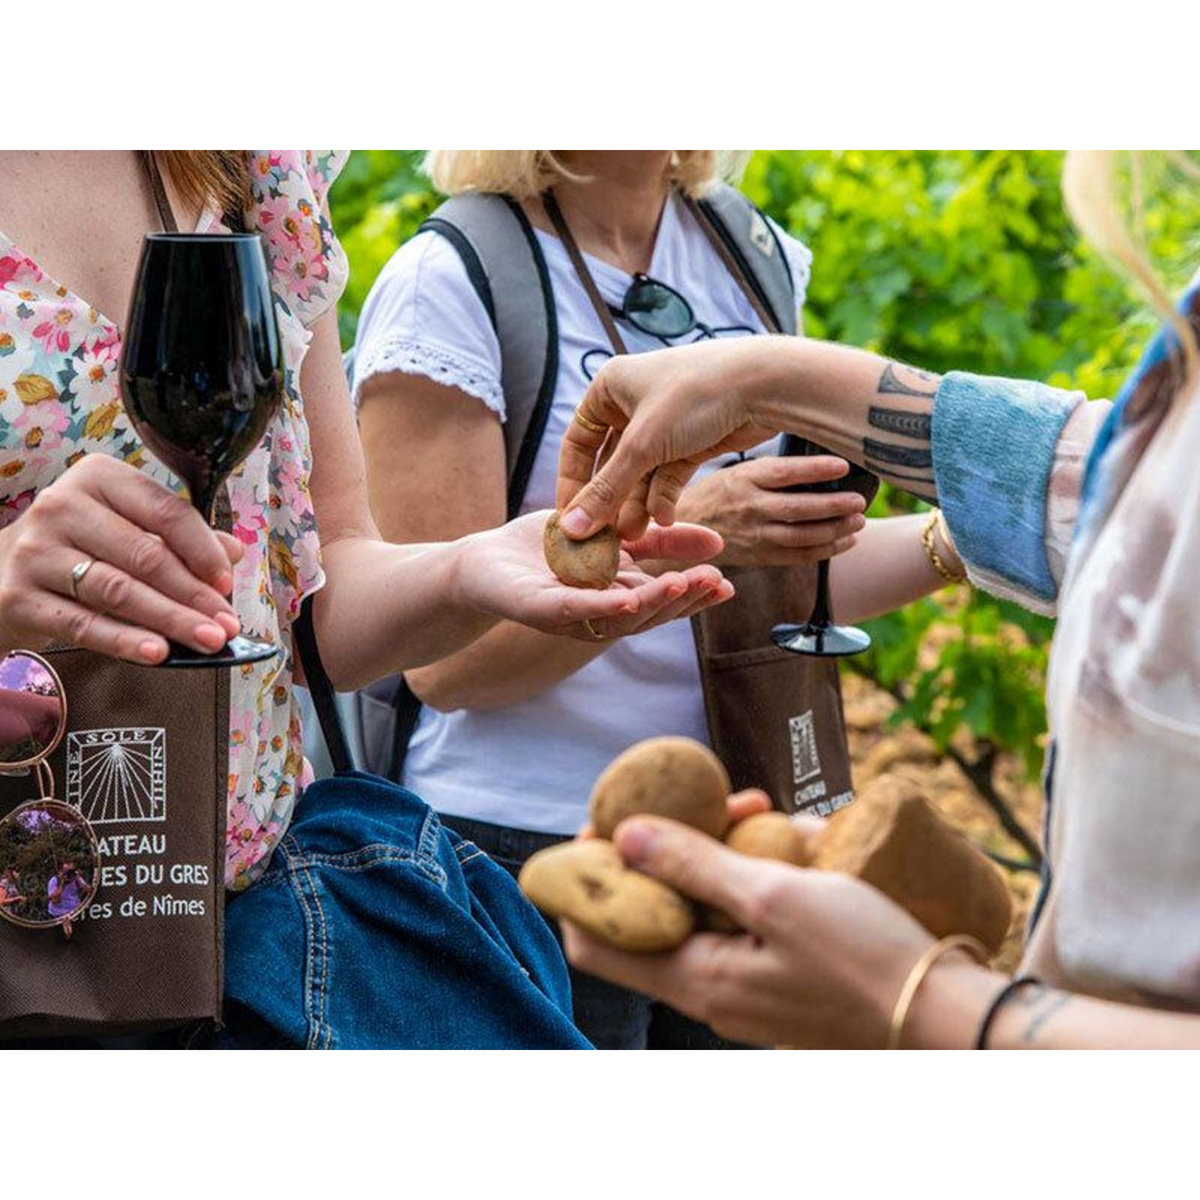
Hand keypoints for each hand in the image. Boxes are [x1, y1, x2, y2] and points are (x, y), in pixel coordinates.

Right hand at [0, 455, 243, 663]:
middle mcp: (62, 505)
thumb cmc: (81, 545)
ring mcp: (35, 551)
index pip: (166, 511)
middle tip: (227, 625)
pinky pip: (82, 623)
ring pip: (118, 590)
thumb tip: (233, 551)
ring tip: (207, 641)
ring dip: (170, 620)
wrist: (1, 570)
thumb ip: (179, 537)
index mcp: (99, 478)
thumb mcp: (128, 528)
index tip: (227, 583)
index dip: (203, 550)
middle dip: (193, 595)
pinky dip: (125, 640)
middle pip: (145, 555)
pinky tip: (159, 653)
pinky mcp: (18, 595)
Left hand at [457, 511, 733, 640]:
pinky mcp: (540, 611)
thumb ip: (661, 542)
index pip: (664, 602)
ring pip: (618, 618)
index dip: (696, 597)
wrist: (486, 561)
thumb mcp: (616, 536)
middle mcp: (600, 615)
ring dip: (652, 604)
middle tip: (712, 583)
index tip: (728, 586)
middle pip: (648, 614)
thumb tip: (718, 542)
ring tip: (680, 585)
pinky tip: (627, 599)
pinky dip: (602, 608)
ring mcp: (571, 618)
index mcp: (619, 597)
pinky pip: (575, 611)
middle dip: (682, 600)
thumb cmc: (549, 551)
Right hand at [556, 339, 790, 538]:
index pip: (578, 443)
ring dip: (637, 505)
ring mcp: (664, 423)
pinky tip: (664, 520)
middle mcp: (633, 402)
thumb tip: (570, 528)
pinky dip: (664, 497)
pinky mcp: (691, 440)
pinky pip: (668, 475)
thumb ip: (606, 491)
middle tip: (606, 538)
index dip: (573, 483)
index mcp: (609, 387)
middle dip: (611, 501)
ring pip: (641, 474)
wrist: (765, 385)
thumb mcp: (643, 446)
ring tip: (636, 537)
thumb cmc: (696, 396)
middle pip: (611, 463)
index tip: (571, 521)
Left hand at [561, 813, 937, 1047]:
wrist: (947, 1017)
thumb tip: (621, 836)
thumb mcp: (774, 897)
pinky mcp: (777, 977)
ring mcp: (744, 986)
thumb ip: (694, 865)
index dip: (587, 879)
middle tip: (712, 801)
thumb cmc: (864, 958)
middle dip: (671, 847)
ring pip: (704, 909)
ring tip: (769, 812)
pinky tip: (797, 843)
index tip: (608, 824)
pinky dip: (757, 877)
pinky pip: (745, 920)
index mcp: (694, 979)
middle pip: (652, 913)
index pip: (593, 939)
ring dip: (724, 853)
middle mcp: (708, 991)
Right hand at [675, 457, 865, 566]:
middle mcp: (750, 507)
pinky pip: (799, 556)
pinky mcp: (760, 556)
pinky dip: (826, 550)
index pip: (785, 473)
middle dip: (835, 505)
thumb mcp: (738, 471)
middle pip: (799, 508)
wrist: (686, 528)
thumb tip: (821, 464)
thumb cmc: (719, 493)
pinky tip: (846, 540)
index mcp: (744, 479)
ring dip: (836, 529)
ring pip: (803, 536)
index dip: (816, 469)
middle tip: (860, 501)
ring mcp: (755, 535)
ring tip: (858, 520)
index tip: (844, 466)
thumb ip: (772, 471)